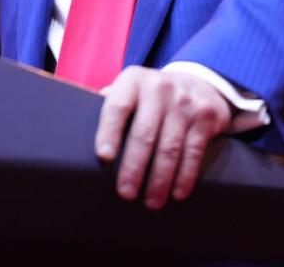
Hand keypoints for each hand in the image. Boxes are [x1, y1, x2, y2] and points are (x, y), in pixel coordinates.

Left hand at [95, 66, 231, 209]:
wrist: (199, 83)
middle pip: (144, 133)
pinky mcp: (206, 117)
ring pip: (170, 147)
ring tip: (151, 202)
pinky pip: (193, 151)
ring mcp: (185, 102)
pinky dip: (185, 176)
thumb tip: (77, 134)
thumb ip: (109, 105)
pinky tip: (176, 193)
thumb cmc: (151, 96)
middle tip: (125, 193)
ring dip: (159, 179)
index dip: (109, 132)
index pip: (118, 106)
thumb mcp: (131, 89)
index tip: (104, 158)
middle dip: (134, 167)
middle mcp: (160, 88)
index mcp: (134, 81)